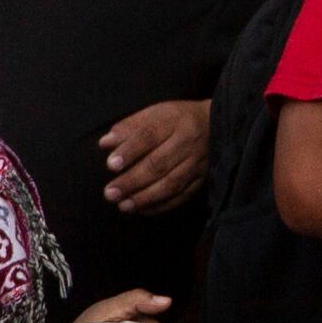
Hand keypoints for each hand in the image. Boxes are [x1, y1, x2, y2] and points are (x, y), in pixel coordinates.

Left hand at [98, 98, 208, 216]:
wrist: (216, 124)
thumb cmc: (177, 119)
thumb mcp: (154, 113)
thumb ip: (129, 127)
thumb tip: (105, 143)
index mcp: (174, 121)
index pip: (149, 136)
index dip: (130, 151)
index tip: (111, 165)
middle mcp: (188, 142)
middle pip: (159, 164)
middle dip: (133, 181)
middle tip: (110, 193)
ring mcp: (197, 163)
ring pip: (171, 184)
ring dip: (145, 197)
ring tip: (124, 205)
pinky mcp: (203, 179)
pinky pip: (182, 195)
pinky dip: (162, 205)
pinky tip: (143, 210)